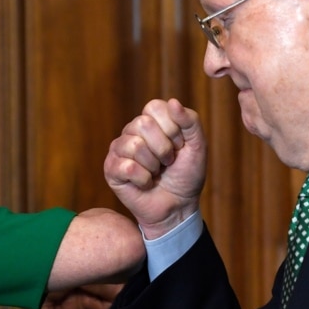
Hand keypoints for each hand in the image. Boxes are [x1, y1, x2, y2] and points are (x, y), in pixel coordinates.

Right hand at [104, 98, 205, 237]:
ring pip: (134, 145)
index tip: (179, 146)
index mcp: (151, 120)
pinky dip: (144, 179)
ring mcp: (119, 149)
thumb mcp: (197, 146)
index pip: (154, 108)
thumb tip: (173, 102)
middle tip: (167, 161)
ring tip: (156, 173)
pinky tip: (145, 183)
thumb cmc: (186, 175)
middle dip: (164, 148)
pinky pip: (127, 167)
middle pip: (143, 124)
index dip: (172, 129)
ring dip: (153, 165)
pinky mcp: (111, 169)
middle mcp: (132, 131)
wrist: (178, 206)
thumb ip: (190, 121)